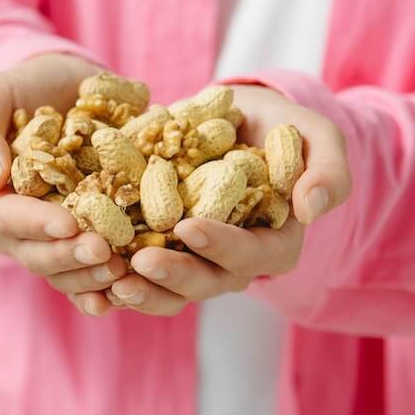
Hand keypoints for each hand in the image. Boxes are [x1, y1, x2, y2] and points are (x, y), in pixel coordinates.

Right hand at [0, 53, 128, 310]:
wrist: (66, 90)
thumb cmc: (24, 90)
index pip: (4, 217)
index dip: (35, 224)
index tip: (66, 224)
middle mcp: (13, 228)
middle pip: (35, 254)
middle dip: (69, 256)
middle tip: (103, 251)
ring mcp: (48, 241)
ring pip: (63, 273)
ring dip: (91, 277)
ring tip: (122, 269)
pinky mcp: (81, 243)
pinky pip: (88, 277)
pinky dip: (105, 290)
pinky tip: (124, 293)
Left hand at [101, 83, 351, 316]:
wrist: (242, 122)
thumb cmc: (287, 131)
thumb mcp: (319, 139)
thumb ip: (327, 171)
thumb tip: (312, 209)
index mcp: (275, 244)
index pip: (252, 256)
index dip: (221, 246)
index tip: (189, 227)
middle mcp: (233, 263)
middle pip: (205, 283)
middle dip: (172, 275)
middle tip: (137, 263)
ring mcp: (194, 262)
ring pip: (168, 292)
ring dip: (140, 292)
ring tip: (109, 282)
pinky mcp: (160, 251)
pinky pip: (137, 278)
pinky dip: (112, 282)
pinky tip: (87, 279)